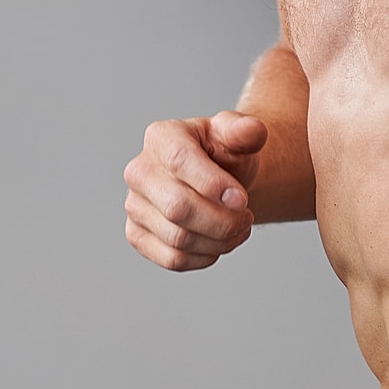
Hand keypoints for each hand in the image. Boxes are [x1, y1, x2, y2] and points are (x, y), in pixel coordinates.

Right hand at [124, 111, 267, 270]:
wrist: (218, 180)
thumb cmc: (224, 154)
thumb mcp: (237, 136)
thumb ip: (246, 131)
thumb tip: (254, 130)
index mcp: (162, 137)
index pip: (181, 161)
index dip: (214, 185)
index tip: (242, 199)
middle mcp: (140, 171)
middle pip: (177, 207)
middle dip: (222, 220)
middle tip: (246, 217)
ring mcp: (134, 205)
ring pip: (177, 238)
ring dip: (219, 240)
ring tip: (239, 228)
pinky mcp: (137, 235)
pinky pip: (172, 259)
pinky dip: (204, 257)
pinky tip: (220, 243)